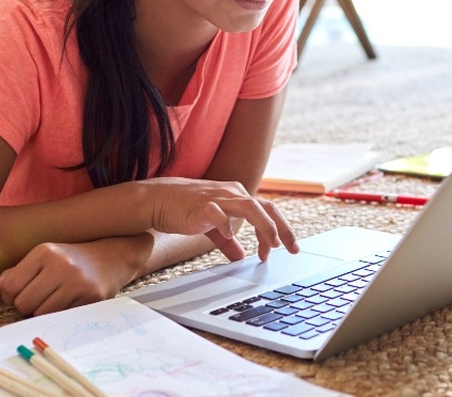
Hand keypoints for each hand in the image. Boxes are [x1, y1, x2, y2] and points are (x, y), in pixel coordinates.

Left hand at [0, 234, 151, 315]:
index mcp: (43, 251)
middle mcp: (60, 264)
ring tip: (53, 299)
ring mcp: (76, 281)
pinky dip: (59, 314)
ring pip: (40, 313)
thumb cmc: (71, 260)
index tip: (22, 292)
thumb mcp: (43, 259)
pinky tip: (68, 302)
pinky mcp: (90, 296)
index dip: (11, 296)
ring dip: (42, 312)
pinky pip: (60, 317)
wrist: (113, 256)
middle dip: (26, 306)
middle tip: (38, 298)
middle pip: (23, 303)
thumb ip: (14, 273)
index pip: (10, 287)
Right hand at [136, 178, 298, 261]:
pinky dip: (227, 225)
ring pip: (250, 206)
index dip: (279, 230)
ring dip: (264, 226)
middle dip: (282, 229)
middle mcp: (232, 193)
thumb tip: (240, 257)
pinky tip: (230, 237)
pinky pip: (218, 213)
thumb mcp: (212, 226)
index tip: (283, 250)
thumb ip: (227, 241)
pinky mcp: (202, 205)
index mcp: (238, 196)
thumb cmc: (186, 210)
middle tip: (292, 249)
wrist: (158, 200)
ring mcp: (218, 198)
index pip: (268, 210)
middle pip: (267, 207)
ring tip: (271, 245)